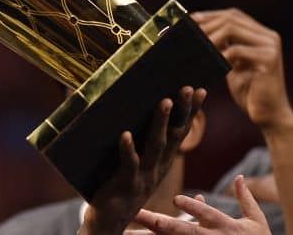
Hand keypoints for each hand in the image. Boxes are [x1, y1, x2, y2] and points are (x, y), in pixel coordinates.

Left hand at [79, 87, 206, 234]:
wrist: (109, 222)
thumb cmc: (120, 189)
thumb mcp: (135, 167)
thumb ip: (139, 146)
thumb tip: (134, 115)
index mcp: (161, 162)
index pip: (181, 132)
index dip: (191, 112)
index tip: (201, 89)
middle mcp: (157, 168)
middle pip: (174, 136)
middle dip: (183, 111)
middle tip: (188, 88)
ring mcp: (144, 176)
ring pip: (156, 146)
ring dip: (160, 123)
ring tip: (164, 101)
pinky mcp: (126, 183)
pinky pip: (128, 163)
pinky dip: (127, 148)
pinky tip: (125, 134)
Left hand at [134, 175, 271, 233]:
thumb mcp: (256, 222)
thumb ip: (245, 200)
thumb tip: (240, 177)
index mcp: (225, 227)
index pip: (208, 214)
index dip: (194, 208)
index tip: (177, 199)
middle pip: (182, 231)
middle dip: (159, 222)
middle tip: (137, 213)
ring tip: (123, 232)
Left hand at [192, 9, 292, 130]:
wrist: (267, 113)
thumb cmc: (247, 89)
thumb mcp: (232, 62)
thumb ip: (222, 46)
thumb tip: (196, 30)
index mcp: (261, 34)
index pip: (232, 14)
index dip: (209, 15)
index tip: (188, 21)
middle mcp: (268, 36)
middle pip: (231, 18)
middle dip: (205, 24)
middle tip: (186, 33)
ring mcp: (270, 46)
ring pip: (231, 29)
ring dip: (208, 37)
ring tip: (194, 46)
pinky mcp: (269, 59)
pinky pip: (236, 50)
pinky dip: (218, 54)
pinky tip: (207, 61)